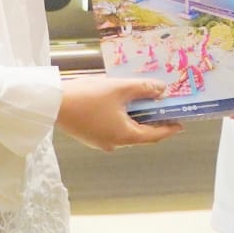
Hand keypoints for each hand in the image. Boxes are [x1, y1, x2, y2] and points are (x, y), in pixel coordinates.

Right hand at [56, 76, 183, 150]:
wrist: (53, 104)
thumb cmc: (88, 96)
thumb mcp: (120, 88)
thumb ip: (143, 89)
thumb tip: (161, 90)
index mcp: (124, 136)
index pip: (154, 135)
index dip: (169, 128)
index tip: (180, 123)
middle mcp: (114, 143)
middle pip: (140, 134)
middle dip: (152, 121)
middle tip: (163, 108)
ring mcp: (100, 141)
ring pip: (126, 131)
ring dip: (136, 118)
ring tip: (143, 102)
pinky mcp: (90, 136)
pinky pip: (113, 128)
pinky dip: (122, 119)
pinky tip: (121, 105)